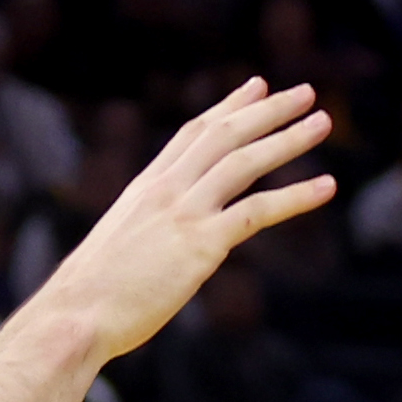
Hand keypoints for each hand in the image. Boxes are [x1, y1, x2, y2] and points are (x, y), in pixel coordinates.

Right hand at [30, 78, 334, 357]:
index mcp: (145, 187)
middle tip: (306, 92)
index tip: (256, 86)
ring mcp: (184, 213)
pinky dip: (296, 196)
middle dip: (268, 110)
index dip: (229, 107)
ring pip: (245, 161)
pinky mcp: (201, 244)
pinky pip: (258, 211)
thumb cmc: (91, 294)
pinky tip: (326, 186)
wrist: (75, 315)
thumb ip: (146, 232)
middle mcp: (166, 189)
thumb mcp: (118, 245)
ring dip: (289, 139)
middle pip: (225, 134)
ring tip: (324, 122)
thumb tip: (161, 244)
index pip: (193, 132)